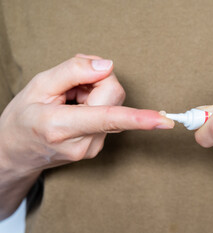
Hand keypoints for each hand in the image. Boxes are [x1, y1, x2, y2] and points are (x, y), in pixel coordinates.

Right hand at [0, 54, 173, 174]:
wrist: (14, 152)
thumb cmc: (23, 118)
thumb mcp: (38, 86)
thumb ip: (72, 72)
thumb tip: (106, 65)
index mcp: (61, 127)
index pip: (107, 118)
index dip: (138, 118)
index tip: (164, 122)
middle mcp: (83, 143)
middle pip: (114, 97)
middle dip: (97, 81)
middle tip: (72, 86)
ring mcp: (93, 148)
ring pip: (114, 105)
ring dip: (96, 94)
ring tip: (71, 101)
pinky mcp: (98, 148)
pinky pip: (111, 116)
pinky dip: (97, 106)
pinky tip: (78, 110)